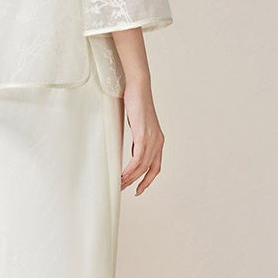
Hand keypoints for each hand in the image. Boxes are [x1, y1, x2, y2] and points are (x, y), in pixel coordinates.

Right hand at [119, 79, 163, 194]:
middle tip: (124, 188)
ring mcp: (152, 139)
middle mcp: (158, 142)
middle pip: (149, 170)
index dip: (148, 181)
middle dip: (136, 182)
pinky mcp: (143, 135)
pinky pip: (138, 158)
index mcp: (158, 141)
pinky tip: (123, 174)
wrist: (138, 87)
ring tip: (120, 183)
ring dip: (131, 177)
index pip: (156, 167)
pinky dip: (131, 169)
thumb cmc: (137, 103)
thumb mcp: (139, 126)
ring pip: (143, 166)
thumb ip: (138, 140)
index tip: (139, 189)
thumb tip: (134, 150)